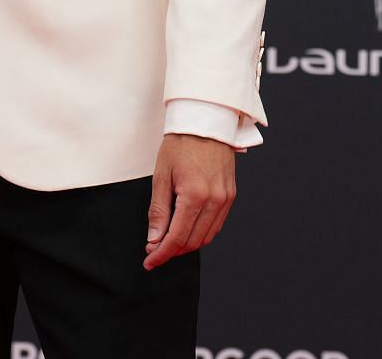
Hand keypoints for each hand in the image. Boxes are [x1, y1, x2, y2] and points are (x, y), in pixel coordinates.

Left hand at [143, 134, 235, 269]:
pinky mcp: (231, 195)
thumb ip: (158, 210)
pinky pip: (216, 224)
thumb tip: (154, 239)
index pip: (177, 237)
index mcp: (194, 195)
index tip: (150, 261)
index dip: (162, 253)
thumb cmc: (181, 143)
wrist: (205, 121)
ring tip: (168, 241)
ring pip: (207, 236)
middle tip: (154, 250)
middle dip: (172, 250)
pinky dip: (201, 232)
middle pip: (193, 241)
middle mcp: (214, 201)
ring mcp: (225, 199)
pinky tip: (187, 229)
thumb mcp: (162, 175)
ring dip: (187, 244)